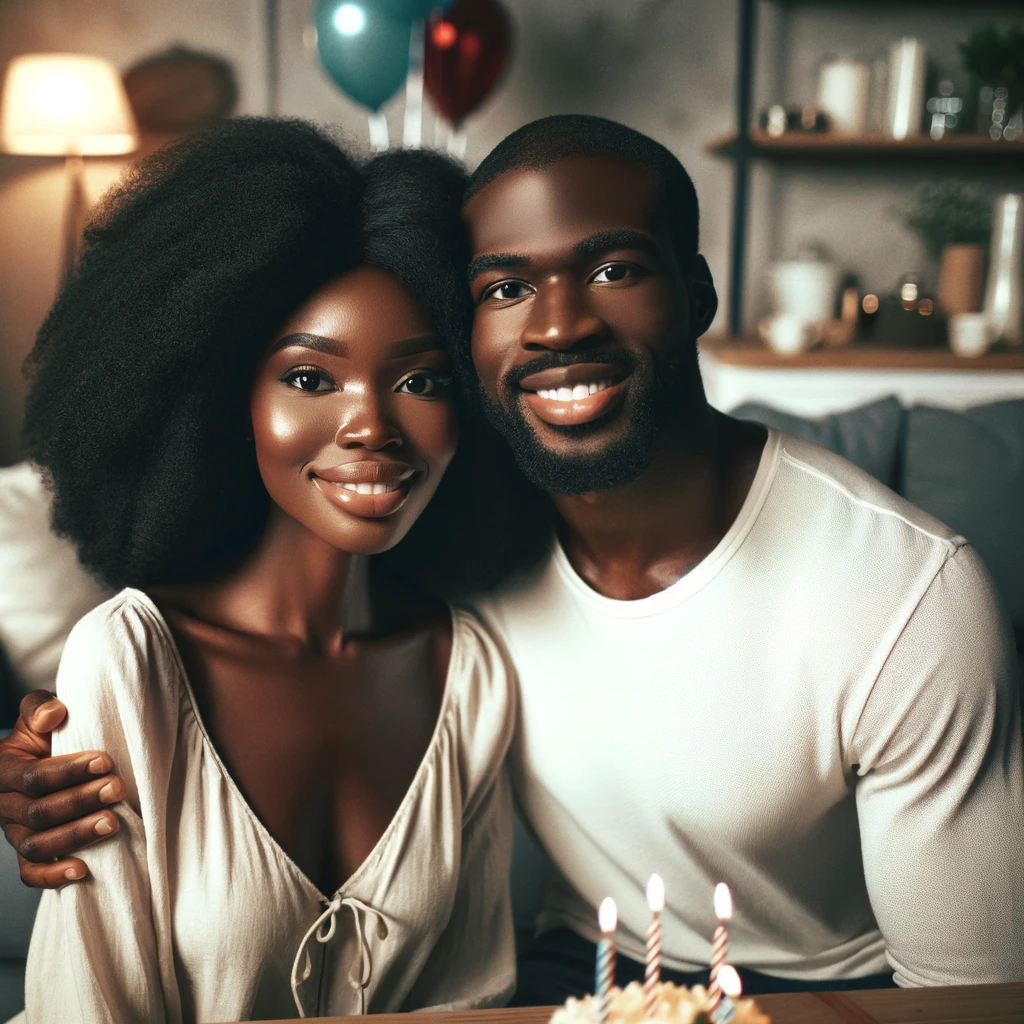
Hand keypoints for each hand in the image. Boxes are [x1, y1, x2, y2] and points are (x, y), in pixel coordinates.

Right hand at [0, 690, 124, 887]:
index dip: (69, 771)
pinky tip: (82, 871)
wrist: (46, 755)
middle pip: (39, 812)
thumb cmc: (49, 733)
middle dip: (81, 801)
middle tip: (117, 789)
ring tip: (112, 823)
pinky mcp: (28, 854)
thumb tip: (53, 714)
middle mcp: (5, 805)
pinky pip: (31, 873)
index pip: (33, 777)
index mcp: (5, 769)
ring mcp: (15, 832)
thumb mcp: (39, 713)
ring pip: (36, 844)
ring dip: (76, 836)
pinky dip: (53, 876)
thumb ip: (39, 708)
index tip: (105, 761)